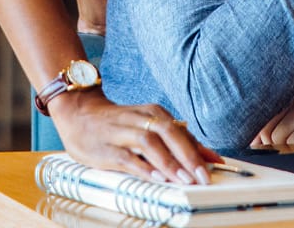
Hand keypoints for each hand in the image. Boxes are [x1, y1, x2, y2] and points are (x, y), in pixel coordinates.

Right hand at [48, 90, 222, 184]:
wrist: (79, 113)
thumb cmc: (118, 123)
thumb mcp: (147, 126)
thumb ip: (175, 140)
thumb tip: (208, 157)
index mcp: (153, 113)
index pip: (181, 132)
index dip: (199, 150)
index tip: (215, 167)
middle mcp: (140, 119)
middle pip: (169, 133)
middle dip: (188, 156)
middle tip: (203, 176)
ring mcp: (122, 133)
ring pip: (149, 143)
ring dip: (169, 162)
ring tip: (183, 179)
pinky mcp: (107, 148)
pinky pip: (127, 157)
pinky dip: (143, 167)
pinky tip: (155, 178)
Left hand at [251, 75, 293, 147]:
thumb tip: (279, 120)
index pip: (267, 105)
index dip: (259, 125)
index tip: (257, 137)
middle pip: (268, 121)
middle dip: (264, 139)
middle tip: (264, 149)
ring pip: (277, 134)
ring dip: (278, 146)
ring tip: (283, 151)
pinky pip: (293, 142)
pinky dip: (291, 149)